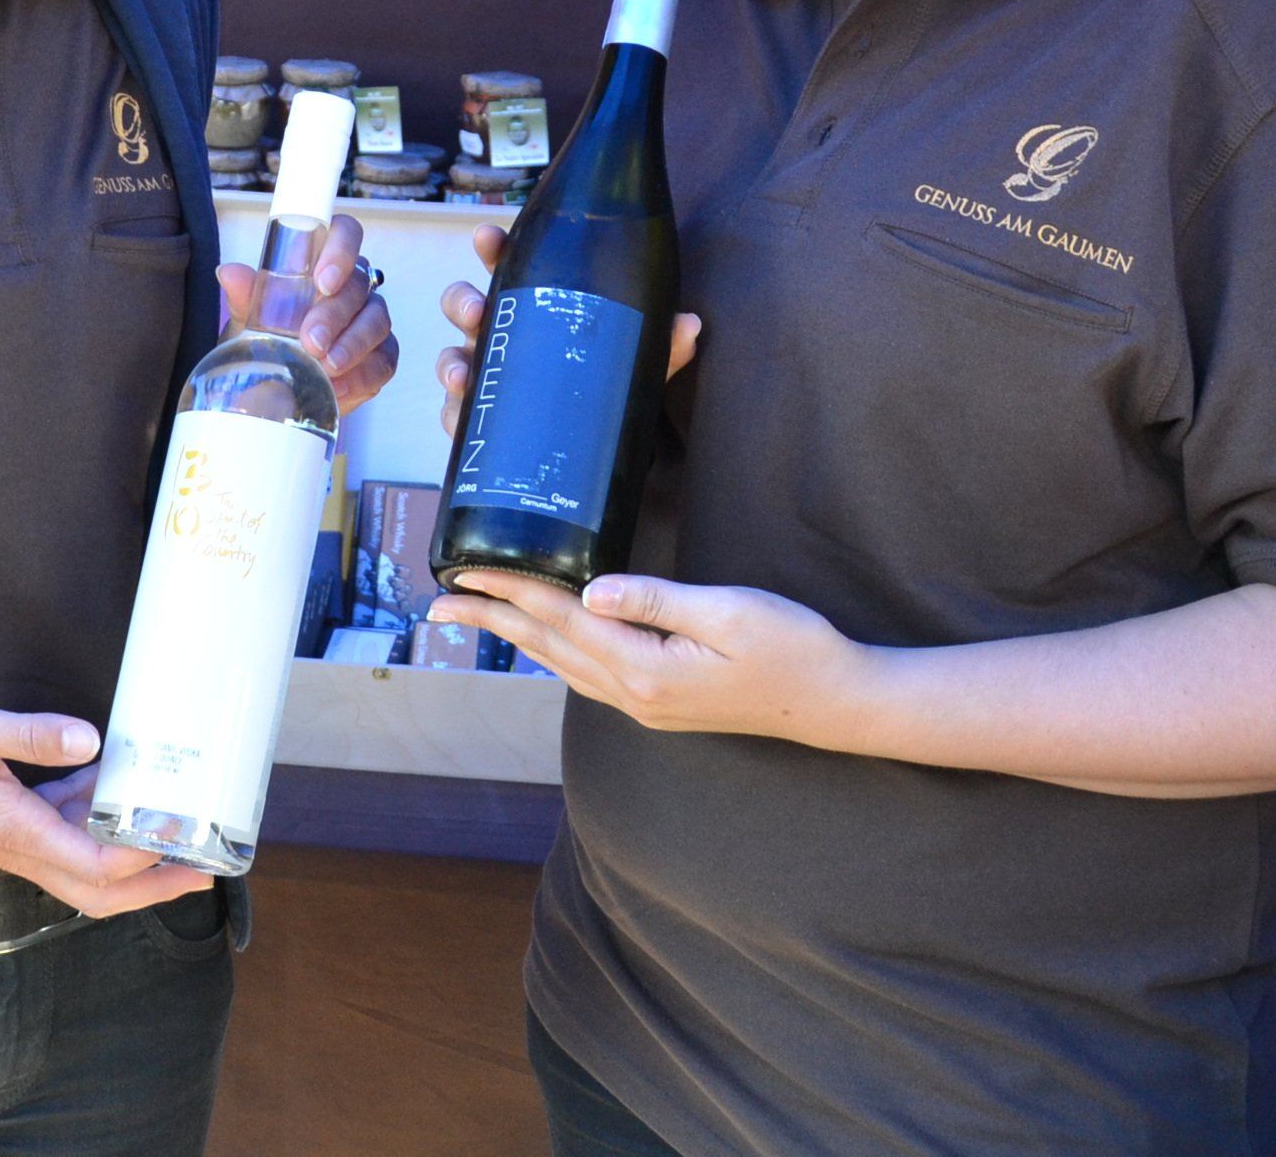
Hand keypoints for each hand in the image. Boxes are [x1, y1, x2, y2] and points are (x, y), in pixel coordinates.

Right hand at [0, 687, 212, 917]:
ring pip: (84, 869)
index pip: (94, 866)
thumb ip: (30, 733)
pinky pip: (64, 837)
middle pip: (98, 891)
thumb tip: (91, 741)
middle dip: (153, 887)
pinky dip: (97, 824)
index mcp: (13, 829)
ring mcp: (11, 838)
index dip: (144, 860)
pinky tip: (116, 789)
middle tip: (204, 871)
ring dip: (132, 861)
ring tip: (177, 835)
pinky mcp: (7, 821)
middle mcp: (16, 845)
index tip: (184, 840)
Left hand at [217, 210, 398, 414]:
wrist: (275, 387)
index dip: (341, 249)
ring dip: (351, 345)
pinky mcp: (381, 356)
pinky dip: (360, 375)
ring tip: (325, 366)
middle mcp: (353, 286)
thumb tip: (229, 273)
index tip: (322, 280)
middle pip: (359, 284)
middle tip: (311, 340)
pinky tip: (337, 386)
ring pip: (376, 321)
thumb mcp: (250, 319)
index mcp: (324, 262)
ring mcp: (371, 320)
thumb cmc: (268, 340)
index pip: (345, 233)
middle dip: (335, 313)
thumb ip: (246, 295)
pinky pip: (384, 361)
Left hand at [429, 570, 860, 745]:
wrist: (835, 703)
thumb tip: (592, 590)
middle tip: (441, 598)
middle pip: (548, 647)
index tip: (464, 569)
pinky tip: (546, 639)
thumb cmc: (793, 648)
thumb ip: (656, 601)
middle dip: (493, 618)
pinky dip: (556, 651)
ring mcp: (646, 706)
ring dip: (519, 637)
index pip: (560, 618)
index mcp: (646, 669)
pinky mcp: (661, 704)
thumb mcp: (728, 612)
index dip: (509, 589)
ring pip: (564, 665)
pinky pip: (589, 675)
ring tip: (478, 615)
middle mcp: (635, 695)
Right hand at [430, 225, 699, 435]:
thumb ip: (662, 344)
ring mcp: (486, 378)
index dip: (494, 249)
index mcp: (534, 308)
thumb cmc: (604, 385)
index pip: (509, 267)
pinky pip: (454, 414)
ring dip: (450, 362)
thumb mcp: (633, 362)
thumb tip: (690, 324)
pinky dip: (453, 412)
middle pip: (465, 306)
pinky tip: (462, 414)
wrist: (596, 450)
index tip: (487, 237)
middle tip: (476, 311)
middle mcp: (503, 336)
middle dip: (462, 302)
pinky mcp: (479, 420)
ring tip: (463, 375)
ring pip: (452, 359)